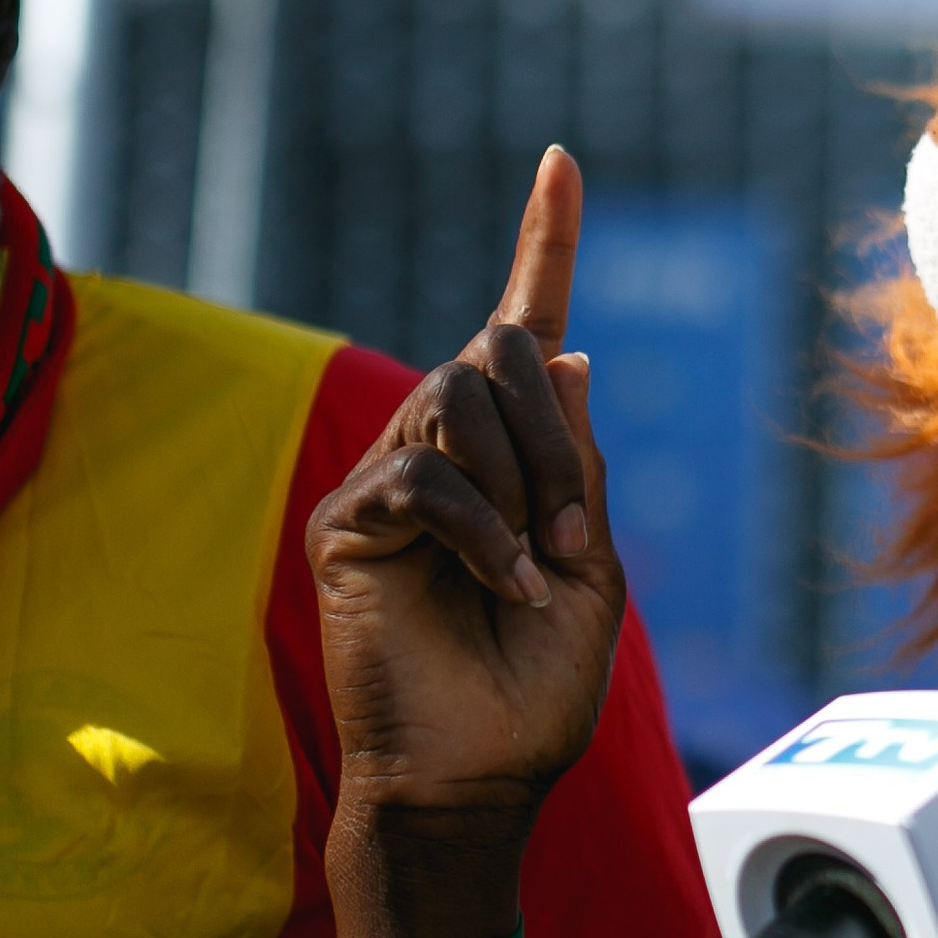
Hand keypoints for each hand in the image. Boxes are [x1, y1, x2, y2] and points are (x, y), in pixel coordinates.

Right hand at [312, 147, 627, 937]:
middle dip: (552, 436)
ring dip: (522, 483)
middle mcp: (445, 449)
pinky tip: (503, 584)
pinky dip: (483, 531)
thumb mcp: (592, 560)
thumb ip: (576, 458)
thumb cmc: (538, 684)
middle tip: (564, 530)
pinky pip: (425, 479)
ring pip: (459, 400)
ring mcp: (388, 483)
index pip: (526, 324)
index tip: (565, 160)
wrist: (479, 777)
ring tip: (530, 564)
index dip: (547, 241)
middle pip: (496, 351)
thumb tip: (563, 348)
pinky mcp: (346, 527)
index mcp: (515, 452)